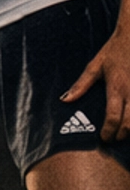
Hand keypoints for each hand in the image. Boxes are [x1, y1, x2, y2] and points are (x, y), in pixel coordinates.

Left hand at [62, 19, 129, 143]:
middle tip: (115, 138)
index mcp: (116, 87)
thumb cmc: (114, 51)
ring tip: (126, 132)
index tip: (104, 137)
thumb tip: (66, 100)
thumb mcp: (95, 65)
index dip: (109, 131)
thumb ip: (81, 85)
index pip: (113, 116)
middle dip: (122, 135)